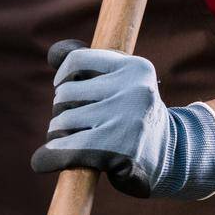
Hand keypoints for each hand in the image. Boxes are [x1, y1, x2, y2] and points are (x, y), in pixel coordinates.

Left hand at [30, 39, 214, 199]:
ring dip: (58, 133)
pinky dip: (48, 156)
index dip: (63, 75)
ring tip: (72, 139)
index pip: (79, 60)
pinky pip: (66, 148)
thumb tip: (53, 54)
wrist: (171, 158)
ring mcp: (126, 121)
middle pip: (67, 93)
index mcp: (136, 68)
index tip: (61, 86)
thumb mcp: (124, 83)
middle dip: (63, 109)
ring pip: (63, 120)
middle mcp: (134, 91)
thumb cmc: (135, 117)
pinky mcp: (117, 150)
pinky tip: (42, 160)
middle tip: (75, 122)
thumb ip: (91, 68)